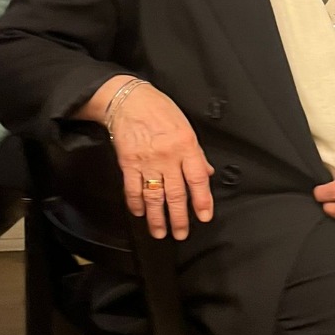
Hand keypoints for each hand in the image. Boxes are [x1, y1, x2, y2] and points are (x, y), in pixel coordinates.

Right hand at [88, 79, 214, 239]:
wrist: (128, 100)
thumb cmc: (159, 110)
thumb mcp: (186, 127)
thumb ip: (196, 154)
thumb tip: (207, 174)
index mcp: (186, 146)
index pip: (198, 179)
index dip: (202, 200)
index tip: (204, 217)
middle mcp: (168, 157)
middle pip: (176, 194)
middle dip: (179, 218)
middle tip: (181, 234)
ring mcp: (147, 162)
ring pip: (154, 196)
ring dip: (157, 217)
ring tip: (160, 233)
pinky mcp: (128, 163)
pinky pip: (132, 189)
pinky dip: (135, 203)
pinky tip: (139, 214)